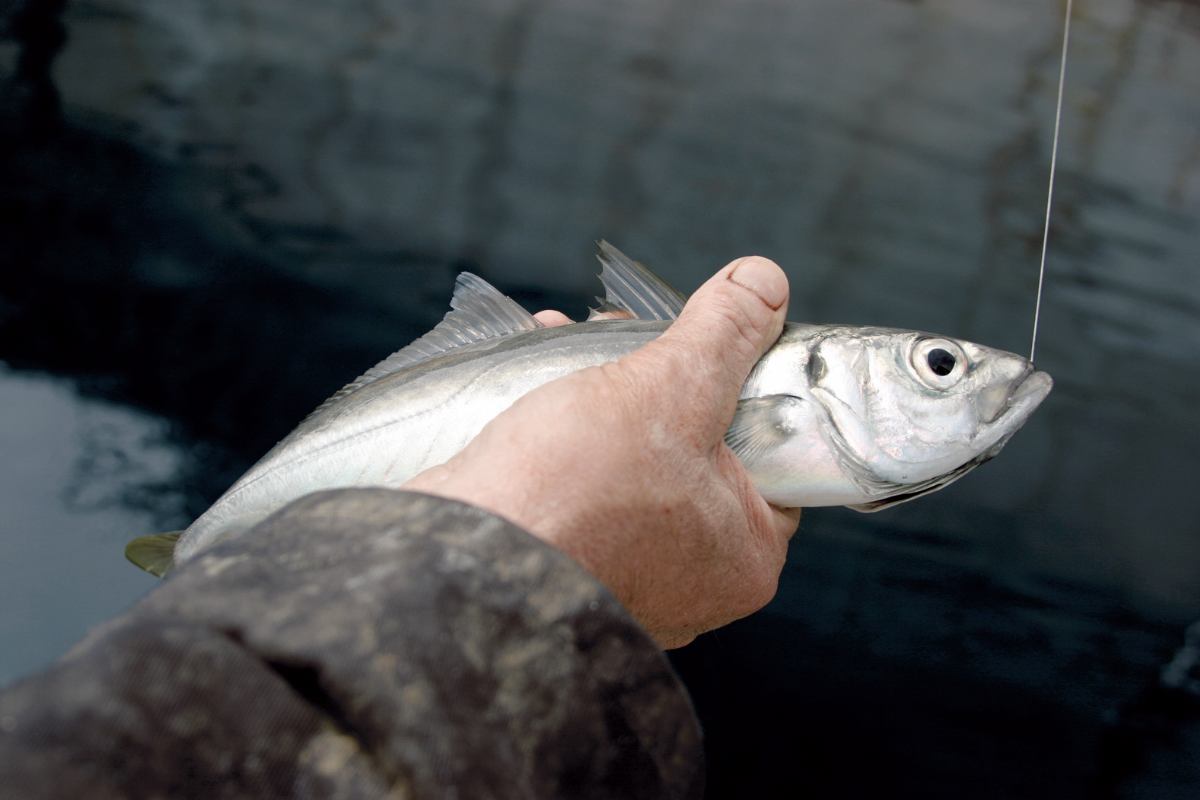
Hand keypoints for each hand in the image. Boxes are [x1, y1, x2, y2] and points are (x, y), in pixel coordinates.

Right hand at [404, 256, 800, 647]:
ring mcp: (625, 575)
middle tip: (626, 327)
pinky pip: (583, 481)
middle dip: (655, 374)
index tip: (706, 342)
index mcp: (743, 555)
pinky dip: (567, 427)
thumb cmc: (575, 491)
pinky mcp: (565, 559)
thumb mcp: (669, 389)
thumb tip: (766, 282)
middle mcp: (691, 578)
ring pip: (633, 458)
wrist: (456, 561)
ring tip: (571, 335)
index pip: (772, 458)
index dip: (741, 385)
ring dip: (604, 388)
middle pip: (695, 447)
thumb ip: (724, 334)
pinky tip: (538, 373)